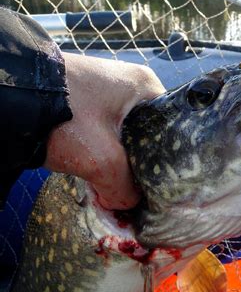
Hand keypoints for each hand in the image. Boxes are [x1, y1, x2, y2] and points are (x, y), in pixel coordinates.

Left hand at [44, 53, 163, 208]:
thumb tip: (128, 205)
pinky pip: (109, 133)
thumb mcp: (101, 159)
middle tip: (139, 191)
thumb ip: (124, 189)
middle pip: (150, 136)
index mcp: (147, 86)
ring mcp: (110, 92)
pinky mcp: (91, 102)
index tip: (162, 187)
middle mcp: (133, 86)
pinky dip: (106, 153)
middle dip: (141, 166)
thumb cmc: (63, 117)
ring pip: (128, 138)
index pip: (173, 130)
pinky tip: (101, 171)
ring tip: (119, 185)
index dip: (168, 162)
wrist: (10, 95)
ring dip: (121, 162)